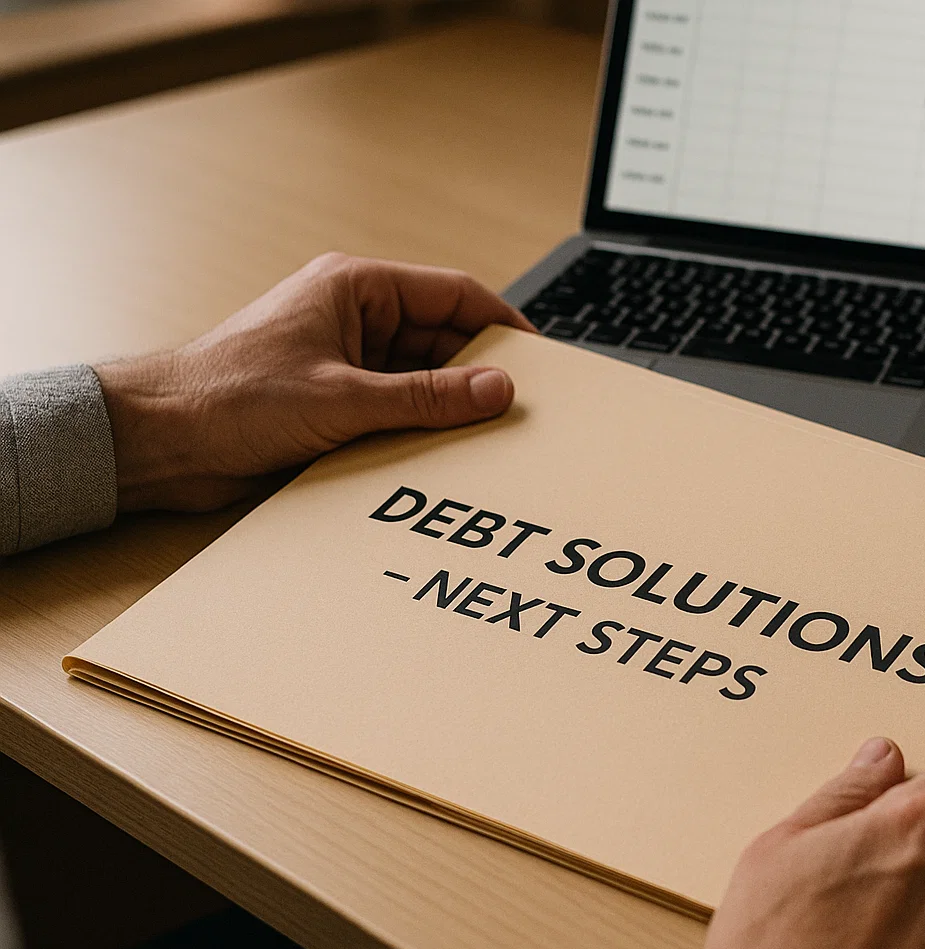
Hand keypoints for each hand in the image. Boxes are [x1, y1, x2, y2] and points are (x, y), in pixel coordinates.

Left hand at [94, 253, 532, 511]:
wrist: (158, 442)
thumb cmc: (225, 396)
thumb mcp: (342, 398)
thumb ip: (426, 396)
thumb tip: (496, 389)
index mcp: (355, 288)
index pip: (453, 293)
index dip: (502, 326)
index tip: (541, 361)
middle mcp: (353, 320)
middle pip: (443, 341)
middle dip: (479, 376)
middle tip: (520, 412)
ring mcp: (344, 363)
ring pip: (422, 381)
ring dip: (447, 410)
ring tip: (486, 441)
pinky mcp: (333, 404)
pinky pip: (396, 412)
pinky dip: (419, 432)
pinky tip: (442, 458)